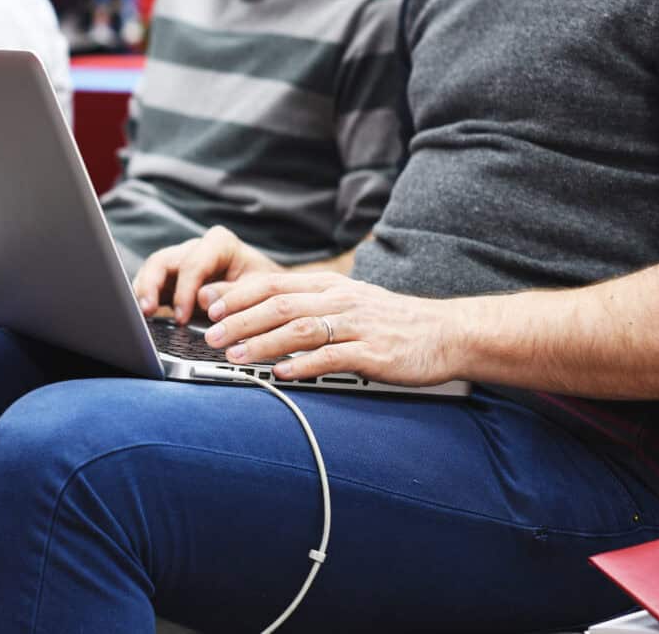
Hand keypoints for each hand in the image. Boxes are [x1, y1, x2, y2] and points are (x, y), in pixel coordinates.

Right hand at [133, 226, 282, 323]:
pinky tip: (143, 317)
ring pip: (152, 270)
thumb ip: (233, 293)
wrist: (269, 294)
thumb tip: (203, 299)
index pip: (193, 263)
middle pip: (164, 260)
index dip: (183, 291)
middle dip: (151, 285)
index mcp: (220, 244)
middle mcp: (197, 249)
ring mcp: (182, 264)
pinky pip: (152, 286)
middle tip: (147, 310)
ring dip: (143, 292)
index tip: (182, 316)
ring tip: (141, 315)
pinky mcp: (174, 282)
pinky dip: (145, 299)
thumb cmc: (266, 288)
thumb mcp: (259, 290)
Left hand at [201, 272, 467, 385]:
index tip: (212, 308)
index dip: (240, 295)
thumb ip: (309, 304)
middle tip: (213, 336)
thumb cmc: (392, 322)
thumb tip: (263, 312)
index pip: (275, 283)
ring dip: (265, 343)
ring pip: (301, 329)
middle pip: (281, 305)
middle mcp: (341, 300)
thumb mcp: (349, 302)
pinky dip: (304, 365)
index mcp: (331, 286)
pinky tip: (282, 375)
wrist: (446, 333)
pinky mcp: (373, 352)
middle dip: (242, 320)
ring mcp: (357, 326)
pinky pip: (332, 357)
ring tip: (238, 356)